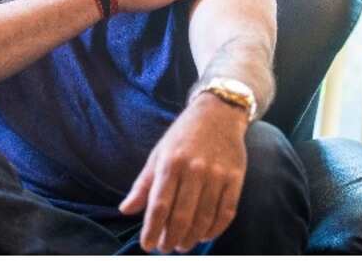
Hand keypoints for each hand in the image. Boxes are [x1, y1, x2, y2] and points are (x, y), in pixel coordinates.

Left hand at [119, 93, 248, 252]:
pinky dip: (215, 229)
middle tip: (165, 248)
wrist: (218, 113)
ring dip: (192, 238)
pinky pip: (226, 212)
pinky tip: (204, 235)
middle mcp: (194, 169)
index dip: (152, 229)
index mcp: (170, 163)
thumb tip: (125, 210)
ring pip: (204, 218)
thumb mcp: (158, 153)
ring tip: (182, 245)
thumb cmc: (183, 135)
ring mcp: (217, 175)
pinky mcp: (235, 178)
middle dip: (171, 238)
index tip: (147, 245)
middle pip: (182, 216)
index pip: (159, 205)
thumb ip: (143, 184)